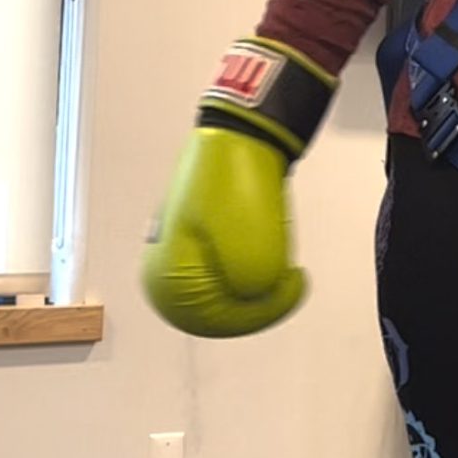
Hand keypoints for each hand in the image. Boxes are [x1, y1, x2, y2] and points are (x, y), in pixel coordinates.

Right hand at [143, 37, 334, 337]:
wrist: (238, 136)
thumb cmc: (236, 183)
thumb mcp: (251, 242)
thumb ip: (253, 284)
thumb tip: (255, 294)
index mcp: (164, 275)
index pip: (216, 321)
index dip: (264, 311)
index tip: (296, 283)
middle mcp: (161, 272)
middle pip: (220, 313)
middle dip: (263, 300)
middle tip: (294, 278)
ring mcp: (178, 257)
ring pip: (228, 294)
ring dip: (261, 285)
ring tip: (285, 260)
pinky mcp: (195, 245)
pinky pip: (228, 275)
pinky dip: (254, 270)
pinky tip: (275, 254)